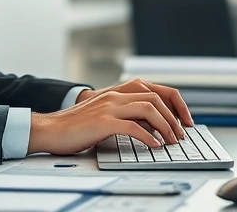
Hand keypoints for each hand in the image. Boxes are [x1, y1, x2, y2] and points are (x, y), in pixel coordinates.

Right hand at [28, 80, 192, 155]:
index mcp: (119, 92)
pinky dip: (149, 137)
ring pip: (149, 109)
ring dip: (166, 126)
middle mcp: (117, 95)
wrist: (51, 129)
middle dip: (174, 117)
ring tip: (171, 141)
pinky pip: (133, 127)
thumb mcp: (106, 114)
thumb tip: (154, 126)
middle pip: (157, 99)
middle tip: (181, 135)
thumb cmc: (77, 126)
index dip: (176, 104)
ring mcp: (110, 106)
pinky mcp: (103, 121)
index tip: (185, 120)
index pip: (157, 90)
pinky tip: (154, 146)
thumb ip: (127, 113)